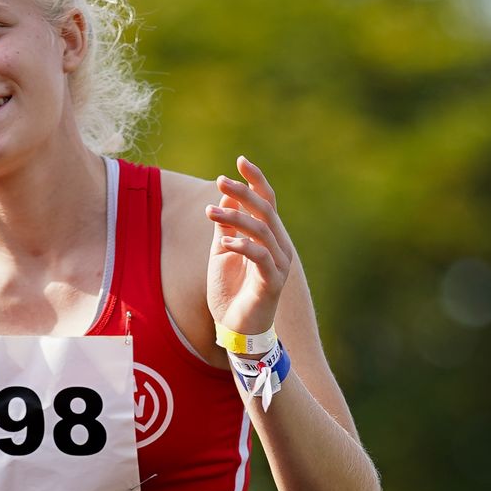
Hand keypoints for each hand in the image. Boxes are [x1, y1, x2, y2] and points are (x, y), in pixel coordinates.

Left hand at [206, 156, 296, 339]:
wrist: (238, 329)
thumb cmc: (231, 291)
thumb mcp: (222, 253)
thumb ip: (226, 227)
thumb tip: (224, 197)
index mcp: (269, 237)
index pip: (267, 202)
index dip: (256, 181)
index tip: (241, 161)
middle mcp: (279, 246)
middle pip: (265, 211)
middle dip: (243, 193)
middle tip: (220, 181)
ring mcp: (279, 264)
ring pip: (262, 231)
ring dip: (235, 218)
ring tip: (210, 211)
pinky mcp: (272, 282)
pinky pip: (261, 257)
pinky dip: (243, 246)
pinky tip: (225, 242)